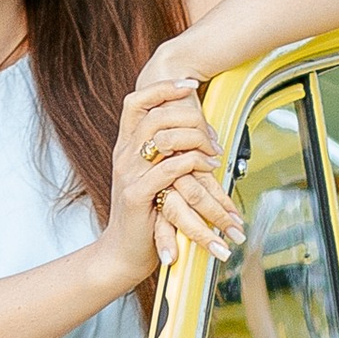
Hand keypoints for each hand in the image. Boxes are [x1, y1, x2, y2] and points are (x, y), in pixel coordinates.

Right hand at [128, 40, 239, 263]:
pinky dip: (193, 164)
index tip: (190, 84)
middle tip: (211, 130)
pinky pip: (168, 169)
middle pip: (153, 114)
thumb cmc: (145, 216)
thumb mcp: (155, 178)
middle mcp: (124, 156)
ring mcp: (128, 175)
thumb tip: (199, 133)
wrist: (123, 253)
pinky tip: (209, 168)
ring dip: (196, 139)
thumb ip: (168, 154)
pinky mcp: (137, 196)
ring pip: (162, 138)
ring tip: (214, 152)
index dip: (162, 87)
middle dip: (188, 114)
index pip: (136, 102)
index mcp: (126, 147)